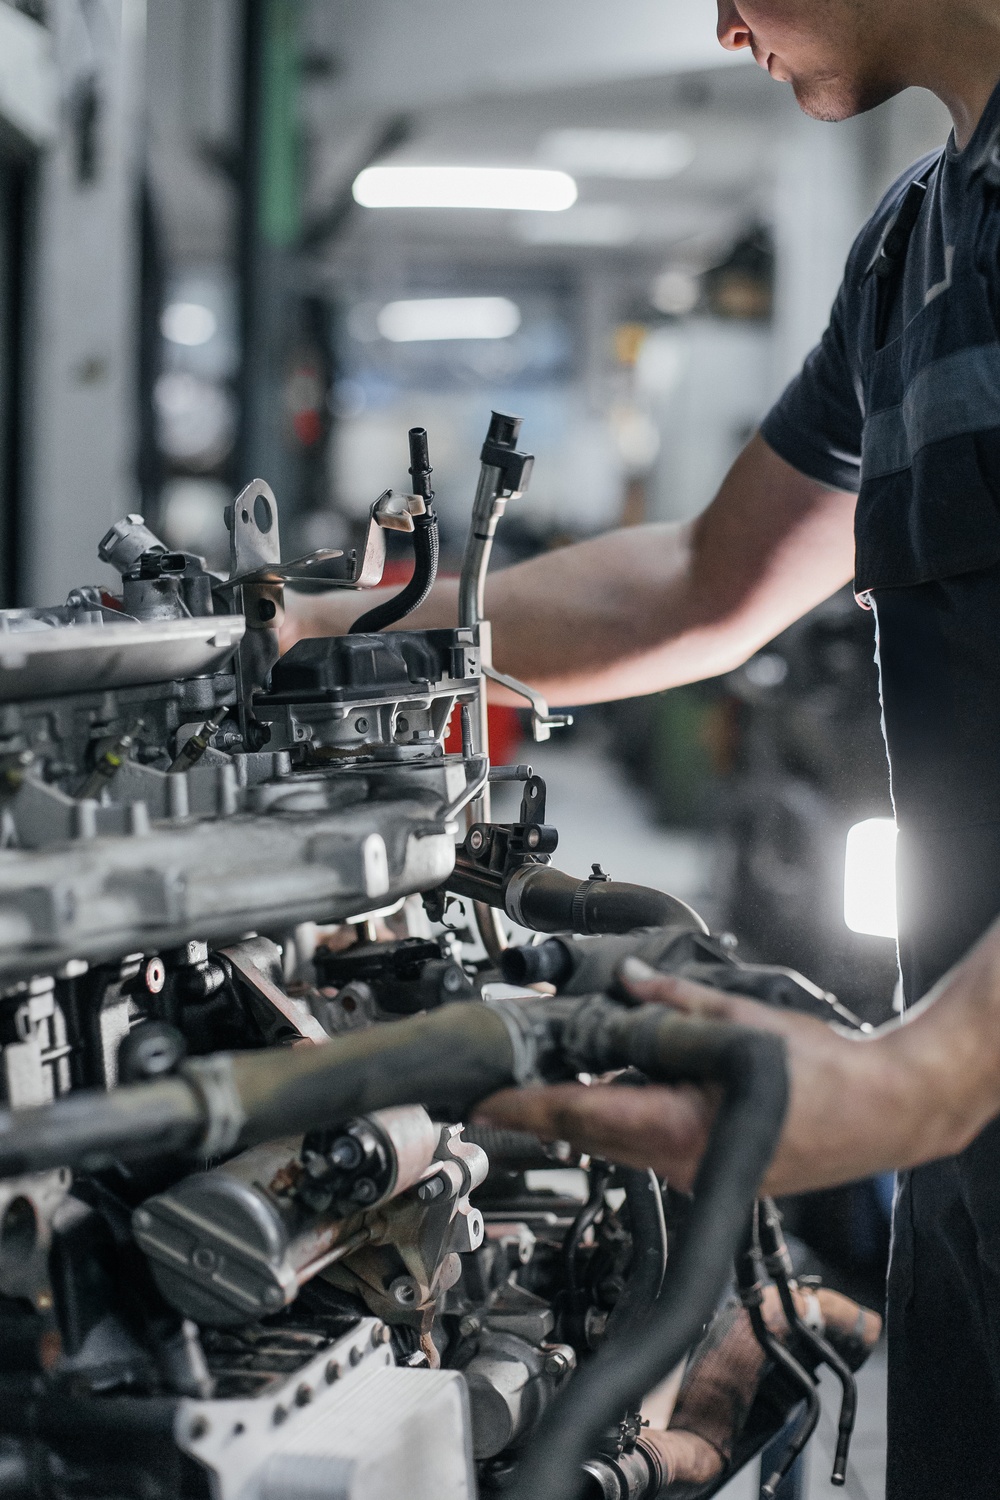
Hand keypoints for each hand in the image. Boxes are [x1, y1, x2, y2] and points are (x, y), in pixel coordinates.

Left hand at [475, 957, 890, 1194]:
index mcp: (680, 1126)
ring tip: (540, 1084)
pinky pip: (647, 1144)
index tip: (480, 1105)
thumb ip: (674, 1001)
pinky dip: (620, 1118)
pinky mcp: (708, 1172)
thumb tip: (628, 979)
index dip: (523, 1111)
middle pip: (588, 1135)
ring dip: (578, 1115)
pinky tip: (612, 1092)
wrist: (883, 1112)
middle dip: (537, 1112)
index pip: (580, 1117)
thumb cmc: (827, 1076)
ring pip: (616, 1142)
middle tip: (489, 1093)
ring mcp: (693, 1173)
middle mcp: (679, 1161)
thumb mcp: (741, 1020)